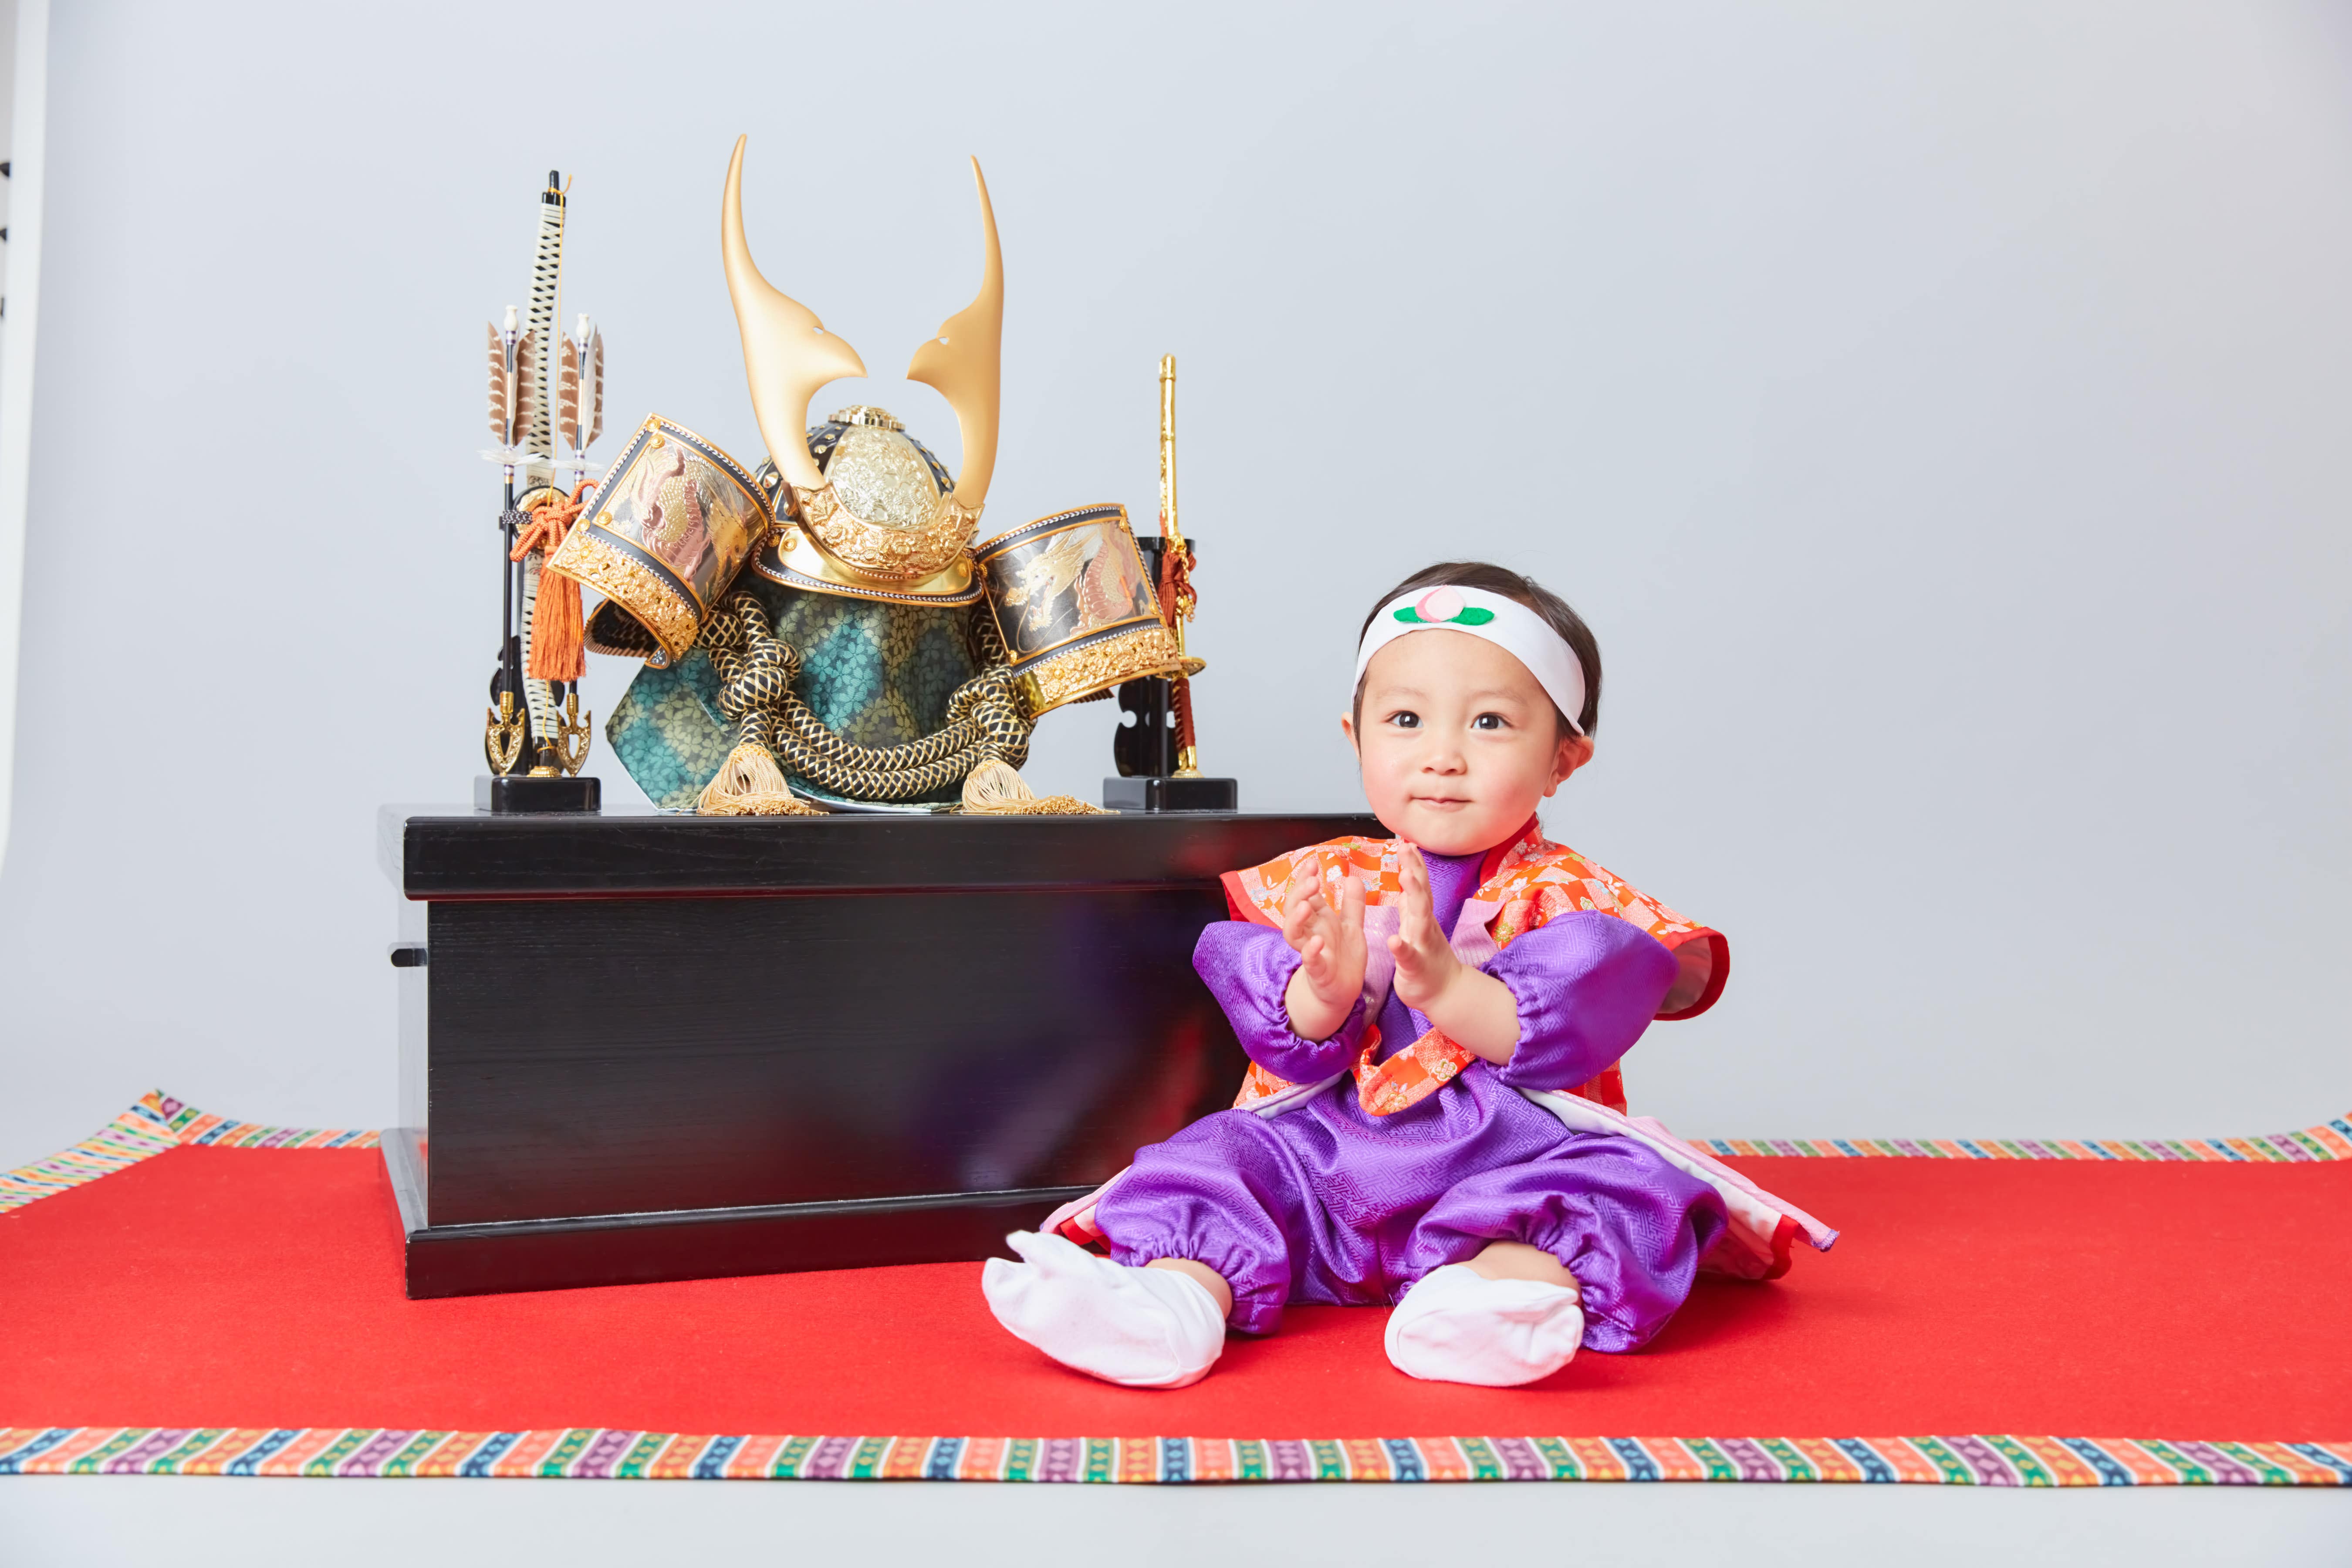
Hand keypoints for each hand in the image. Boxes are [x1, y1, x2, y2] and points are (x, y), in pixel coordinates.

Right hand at [1281, 859, 1364, 1040]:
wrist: (1345, 991)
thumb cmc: (1344, 957)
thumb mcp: (1352, 926)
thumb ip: (1353, 904)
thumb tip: (1352, 877)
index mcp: (1318, 920)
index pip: (1306, 894)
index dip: (1305, 878)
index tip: (1313, 862)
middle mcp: (1310, 933)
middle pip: (1294, 909)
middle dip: (1300, 892)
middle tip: (1312, 879)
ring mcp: (1311, 952)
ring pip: (1293, 933)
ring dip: (1297, 918)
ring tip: (1306, 905)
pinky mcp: (1318, 972)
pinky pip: (1309, 961)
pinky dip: (1311, 951)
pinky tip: (1318, 941)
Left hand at [1386, 842, 1463, 1013]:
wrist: (1445, 993)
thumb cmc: (1428, 960)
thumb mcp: (1418, 926)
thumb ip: (1413, 902)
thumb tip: (1410, 875)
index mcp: (1421, 917)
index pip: (1418, 885)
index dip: (1413, 863)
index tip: (1406, 840)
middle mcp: (1424, 926)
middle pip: (1421, 893)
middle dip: (1414, 869)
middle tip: (1406, 847)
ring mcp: (1422, 945)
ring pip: (1419, 918)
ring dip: (1414, 896)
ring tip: (1405, 876)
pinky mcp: (1416, 966)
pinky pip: (1408, 956)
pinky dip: (1402, 947)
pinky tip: (1393, 939)